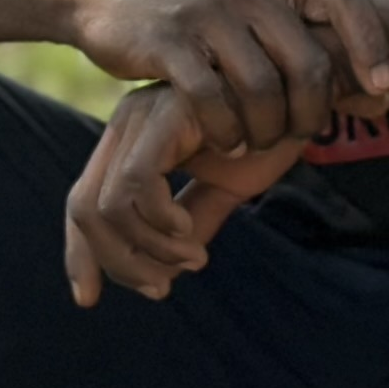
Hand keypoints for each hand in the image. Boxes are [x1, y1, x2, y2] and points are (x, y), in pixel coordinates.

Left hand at [65, 86, 306, 305]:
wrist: (308, 88)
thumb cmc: (269, 131)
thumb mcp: (224, 189)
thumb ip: (190, 226)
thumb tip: (162, 275)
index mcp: (132, 140)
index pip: (84, 203)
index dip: (80, 255)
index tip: (87, 299)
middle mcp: (127, 125)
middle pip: (85, 211)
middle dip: (118, 262)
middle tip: (162, 287)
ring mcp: (142, 116)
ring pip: (108, 207)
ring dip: (149, 249)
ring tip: (192, 258)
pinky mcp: (164, 115)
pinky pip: (137, 184)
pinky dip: (159, 222)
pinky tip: (189, 233)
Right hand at [77, 0, 388, 154]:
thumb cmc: (200, 21)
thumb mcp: (258, 19)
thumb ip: (311, 50)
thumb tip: (382, 99)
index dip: (373, 45)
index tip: (382, 91)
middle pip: (308, 63)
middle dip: (312, 113)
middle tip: (299, 138)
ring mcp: (206, 13)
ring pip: (261, 88)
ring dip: (266, 130)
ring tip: (257, 146)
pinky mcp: (167, 41)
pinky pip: (210, 98)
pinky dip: (225, 130)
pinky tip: (226, 143)